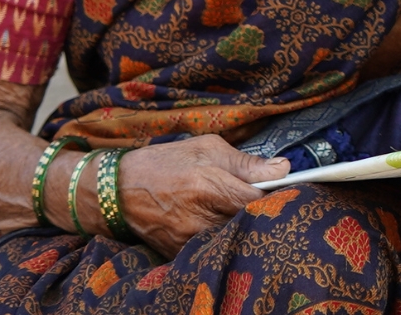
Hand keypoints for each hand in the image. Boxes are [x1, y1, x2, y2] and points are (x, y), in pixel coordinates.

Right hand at [114, 134, 289, 257]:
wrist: (115, 190)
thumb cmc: (165, 162)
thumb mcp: (206, 148)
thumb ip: (246, 162)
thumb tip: (282, 168)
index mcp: (207, 185)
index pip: (256, 198)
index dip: (276, 193)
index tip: (285, 186)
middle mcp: (198, 217)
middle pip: (247, 221)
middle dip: (261, 209)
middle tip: (267, 197)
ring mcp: (187, 238)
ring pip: (231, 235)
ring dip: (241, 223)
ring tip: (240, 207)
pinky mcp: (178, 252)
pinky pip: (211, 246)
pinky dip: (221, 235)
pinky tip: (220, 220)